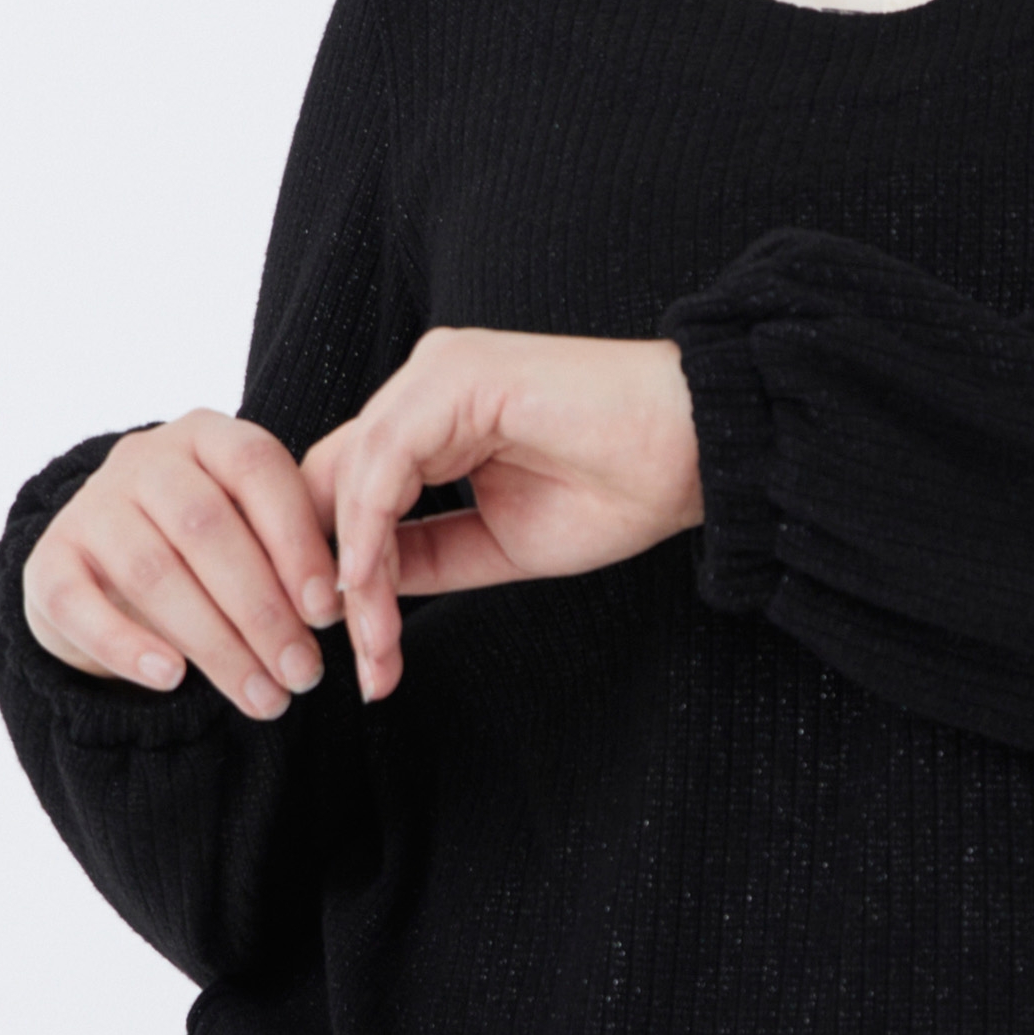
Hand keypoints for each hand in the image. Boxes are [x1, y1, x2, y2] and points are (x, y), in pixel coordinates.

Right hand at [21, 411, 336, 715]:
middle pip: (205, 527)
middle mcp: (144, 458)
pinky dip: (127, 646)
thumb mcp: (254, 533)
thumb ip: (295, 552)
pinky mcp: (48, 561)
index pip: (257, 469)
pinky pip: (80, 605)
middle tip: (303, 674)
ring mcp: (89, 506)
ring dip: (214, 644)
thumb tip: (345, 608)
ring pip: (151, 572)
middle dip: (262, 610)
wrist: (107, 568)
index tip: (328, 614)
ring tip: (263, 698)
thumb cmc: (209, 552)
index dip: (296, 541)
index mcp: (208, 436)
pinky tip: (171, 680)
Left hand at [305, 329, 703, 701]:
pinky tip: (373, 586)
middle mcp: (426, 387)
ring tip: (372, 643)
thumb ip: (428, 554)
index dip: (342, 566)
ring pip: (353, 477)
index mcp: (436, 417)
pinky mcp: (453, 376)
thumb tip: (359, 593)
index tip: (362, 649)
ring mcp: (436, 375)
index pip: (354, 489)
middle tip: (358, 660)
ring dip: (356, 571)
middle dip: (336, 576)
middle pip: (337, 481)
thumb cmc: (620, 488)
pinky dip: (370, 529)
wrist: (697, 451)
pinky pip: (383, 461)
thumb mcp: (499, 542)